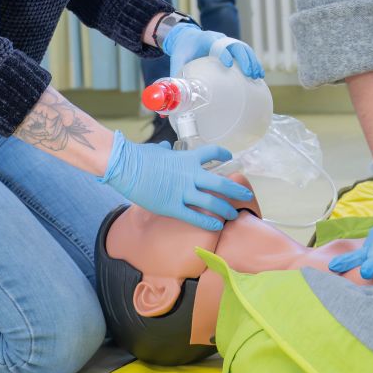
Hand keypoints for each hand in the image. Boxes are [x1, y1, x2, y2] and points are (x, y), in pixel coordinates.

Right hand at [99, 131, 254, 230]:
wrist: (126, 166)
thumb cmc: (139, 156)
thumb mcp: (157, 150)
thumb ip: (166, 151)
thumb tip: (168, 147)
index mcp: (187, 159)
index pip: (211, 153)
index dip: (222, 154)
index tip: (228, 158)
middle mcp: (190, 175)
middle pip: (220, 183)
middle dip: (236, 189)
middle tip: (246, 194)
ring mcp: (183, 191)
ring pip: (212, 202)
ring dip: (226, 208)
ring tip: (234, 214)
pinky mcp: (172, 206)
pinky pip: (195, 216)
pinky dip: (208, 221)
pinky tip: (217, 226)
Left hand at [161, 23, 263, 79]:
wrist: (185, 37)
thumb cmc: (182, 51)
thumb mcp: (176, 62)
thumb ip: (174, 80)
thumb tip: (169, 107)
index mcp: (204, 39)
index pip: (216, 43)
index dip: (222, 52)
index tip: (227, 64)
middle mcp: (218, 38)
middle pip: (235, 45)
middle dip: (244, 59)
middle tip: (250, 74)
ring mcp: (226, 41)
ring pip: (243, 48)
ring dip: (252, 61)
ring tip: (257, 76)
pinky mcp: (231, 47)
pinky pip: (244, 52)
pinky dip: (252, 62)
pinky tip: (257, 76)